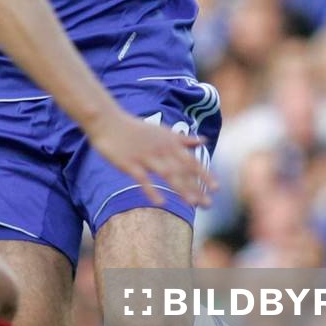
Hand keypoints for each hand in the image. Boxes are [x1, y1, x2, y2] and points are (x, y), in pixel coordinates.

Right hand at [88, 110, 214, 207]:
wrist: (108, 122)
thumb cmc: (136, 129)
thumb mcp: (163, 131)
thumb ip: (184, 139)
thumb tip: (203, 141)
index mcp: (170, 143)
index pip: (191, 161)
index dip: (204, 175)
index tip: (217, 189)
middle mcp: (161, 150)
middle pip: (182, 171)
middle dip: (197, 187)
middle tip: (208, 204)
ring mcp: (145, 156)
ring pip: (167, 174)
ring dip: (181, 189)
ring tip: (193, 204)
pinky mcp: (129, 163)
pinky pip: (143, 179)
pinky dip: (152, 190)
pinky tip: (161, 202)